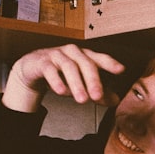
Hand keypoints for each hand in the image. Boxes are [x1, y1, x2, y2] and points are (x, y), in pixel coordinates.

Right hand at [2, 44, 125, 112]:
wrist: (33, 68)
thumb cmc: (61, 73)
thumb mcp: (81, 83)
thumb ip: (99, 91)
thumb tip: (115, 100)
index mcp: (85, 56)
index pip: (100, 58)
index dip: (110, 63)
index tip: (121, 70)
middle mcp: (73, 52)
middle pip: (86, 64)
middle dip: (93, 81)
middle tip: (98, 96)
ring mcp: (57, 55)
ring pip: (69, 67)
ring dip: (77, 84)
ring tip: (82, 99)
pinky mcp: (42, 61)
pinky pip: (50, 70)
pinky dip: (57, 81)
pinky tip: (62, 91)